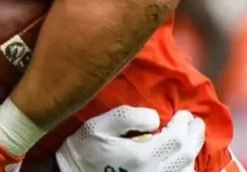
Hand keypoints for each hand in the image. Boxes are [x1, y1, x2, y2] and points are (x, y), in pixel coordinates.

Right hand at [55, 107, 203, 171]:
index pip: (176, 138)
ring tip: (191, 138)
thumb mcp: (98, 125)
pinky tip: (183, 159)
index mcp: (142, 156)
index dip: (184, 124)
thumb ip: (127, 116)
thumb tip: (154, 117)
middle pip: (187, 154)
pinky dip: (186, 167)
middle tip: (195, 121)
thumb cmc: (84, 149)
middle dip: (194, 135)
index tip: (184, 112)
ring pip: (187, 169)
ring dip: (192, 151)